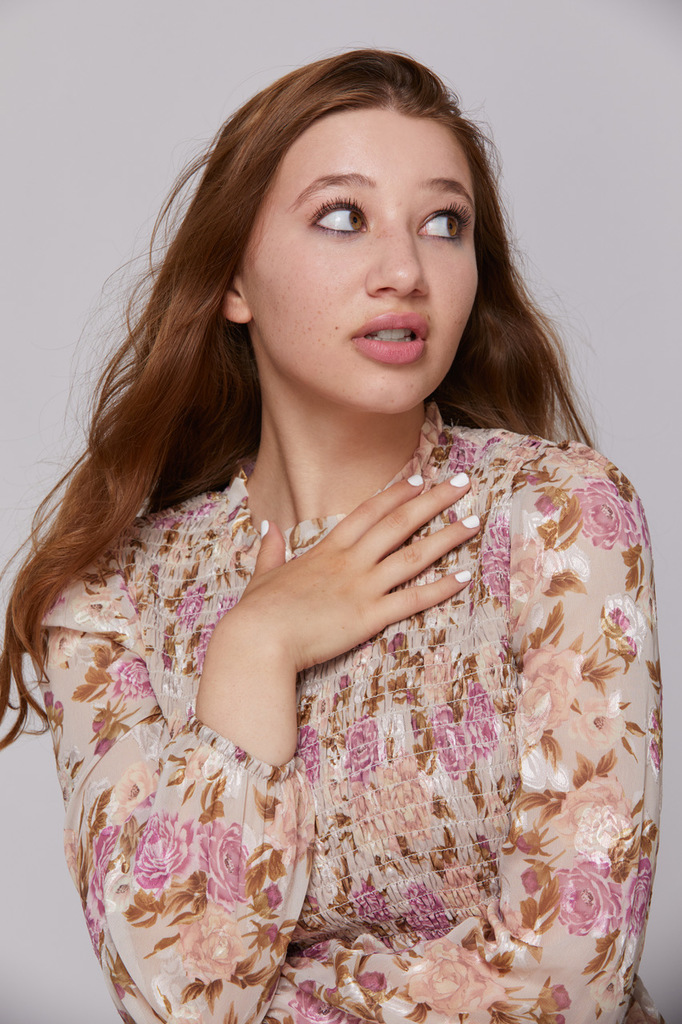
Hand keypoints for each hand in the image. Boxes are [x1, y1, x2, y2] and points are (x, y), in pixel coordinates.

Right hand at [230, 473, 477, 672]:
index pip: (368, 512)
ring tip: (474, 522)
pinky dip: (441, 588)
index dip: (396, 493)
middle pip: (399, 523)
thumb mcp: (263, 574)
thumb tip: (268, 527)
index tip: (419, 479)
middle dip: (433, 501)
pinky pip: (413, 600)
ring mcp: (362, 587)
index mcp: (326, 550)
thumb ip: (270, 550)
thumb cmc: (258, 612)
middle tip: (461, 484)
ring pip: (414, 555)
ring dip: (447, 537)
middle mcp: (350, 562)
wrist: (259, 640)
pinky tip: (464, 577)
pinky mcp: (370, 617)